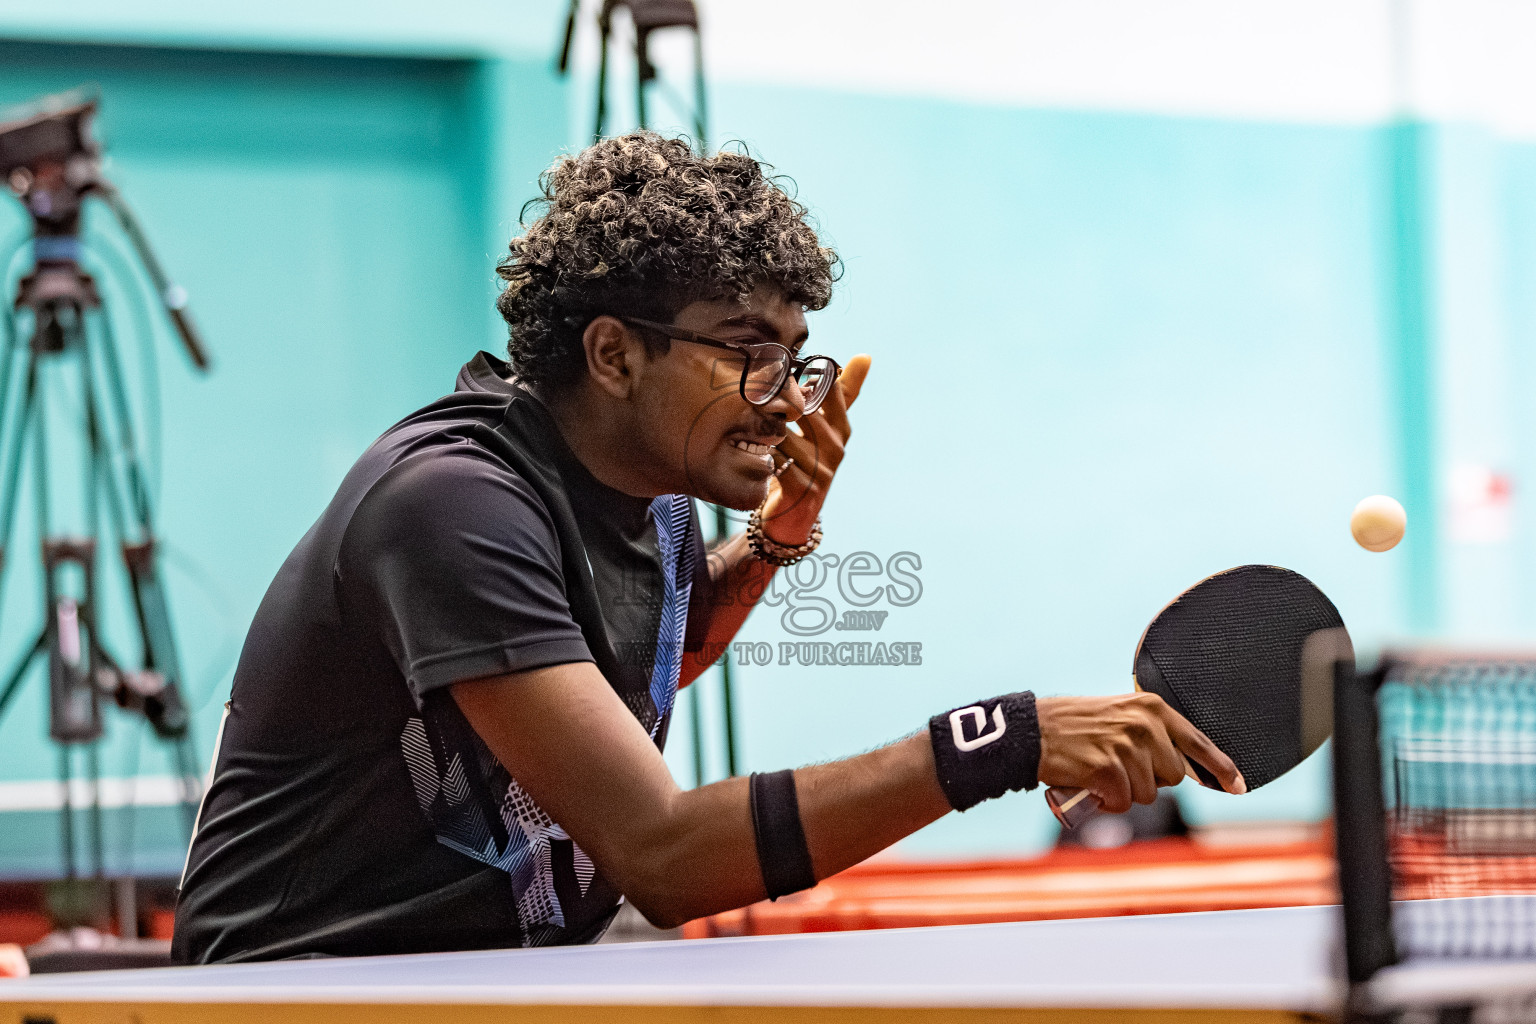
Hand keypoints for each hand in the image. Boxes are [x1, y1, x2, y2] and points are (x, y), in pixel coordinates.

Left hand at [760, 354, 870, 545]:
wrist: (792, 517)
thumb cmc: (804, 463)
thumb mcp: (822, 429)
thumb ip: (838, 394)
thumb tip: (865, 356)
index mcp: (841, 429)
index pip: (832, 391)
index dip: (809, 378)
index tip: (786, 371)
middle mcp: (836, 449)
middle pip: (804, 411)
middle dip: (777, 401)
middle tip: (754, 391)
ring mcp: (822, 471)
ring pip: (785, 435)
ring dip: (762, 428)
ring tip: (744, 420)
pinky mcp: (804, 490)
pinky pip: (778, 461)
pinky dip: (761, 454)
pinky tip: (750, 450)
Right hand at [1035, 693, 1244, 812]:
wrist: (1033, 730)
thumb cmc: (1074, 726)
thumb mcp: (1120, 716)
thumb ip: (1152, 735)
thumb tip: (1183, 770)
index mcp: (1152, 708)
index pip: (1198, 743)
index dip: (1221, 768)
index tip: (1237, 785)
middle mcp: (1145, 725)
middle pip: (1174, 776)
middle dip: (1150, 780)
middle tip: (1118, 766)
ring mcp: (1127, 747)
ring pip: (1148, 794)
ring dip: (1125, 792)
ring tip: (1100, 772)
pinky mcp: (1108, 769)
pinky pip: (1123, 802)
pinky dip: (1107, 801)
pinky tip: (1091, 783)